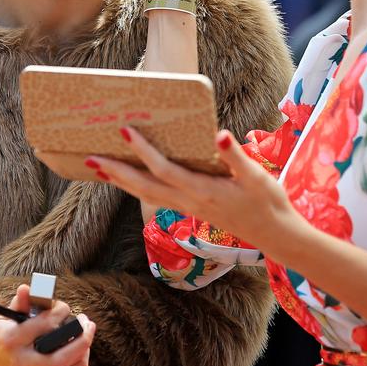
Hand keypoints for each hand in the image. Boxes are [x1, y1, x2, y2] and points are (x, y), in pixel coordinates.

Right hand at [0, 284, 95, 365]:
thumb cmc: (5, 335)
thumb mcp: (7, 317)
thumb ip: (20, 302)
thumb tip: (27, 288)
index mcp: (11, 340)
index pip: (46, 323)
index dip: (61, 310)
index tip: (63, 306)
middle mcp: (23, 362)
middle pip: (64, 353)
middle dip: (83, 334)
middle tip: (87, 320)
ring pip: (74, 363)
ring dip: (86, 344)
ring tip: (87, 330)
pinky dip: (82, 357)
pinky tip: (81, 346)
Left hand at [90, 128, 293, 250]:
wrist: (275, 234)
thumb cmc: (268, 202)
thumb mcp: (257, 176)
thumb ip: (235, 157)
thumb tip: (219, 135)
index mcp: (203, 190)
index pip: (165, 169)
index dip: (143, 151)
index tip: (125, 131)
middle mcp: (189, 202)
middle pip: (145, 187)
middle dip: (117, 172)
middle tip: (90, 157)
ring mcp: (188, 208)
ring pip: (146, 196)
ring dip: (120, 182)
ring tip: (97, 168)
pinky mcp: (190, 210)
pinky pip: (154, 199)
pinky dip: (135, 189)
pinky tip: (125, 180)